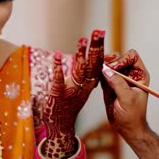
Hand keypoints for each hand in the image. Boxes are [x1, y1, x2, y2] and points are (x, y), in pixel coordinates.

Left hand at [42, 30, 104, 158]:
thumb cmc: (68, 106)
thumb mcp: (79, 90)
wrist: (60, 127)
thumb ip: (83, 76)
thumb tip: (86, 59)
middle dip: (95, 47)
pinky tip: (57, 56)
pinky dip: (58, 68)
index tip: (101, 34)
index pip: (97, 64)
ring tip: (82, 40)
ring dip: (80, 55)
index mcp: (88, 84)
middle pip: (92, 65)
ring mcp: (71, 91)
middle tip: (98, 32)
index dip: (99, 48)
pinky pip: (59, 80)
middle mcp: (83, 86)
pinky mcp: (58, 96)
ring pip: (79, 71)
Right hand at [100, 49, 150, 139]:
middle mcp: (130, 74)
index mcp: (140, 75)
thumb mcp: (127, 99)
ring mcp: (119, 79)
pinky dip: (98, 73)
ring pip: (109, 64)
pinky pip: (103, 74)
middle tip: (103, 69)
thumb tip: (106, 70)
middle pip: (119, 57)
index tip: (114, 67)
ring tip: (98, 72)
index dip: (122, 58)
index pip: (132, 56)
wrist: (127, 128)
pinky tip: (96, 78)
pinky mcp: (110, 85)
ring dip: (102, 66)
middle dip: (110, 61)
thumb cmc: (133, 115)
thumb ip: (118, 83)